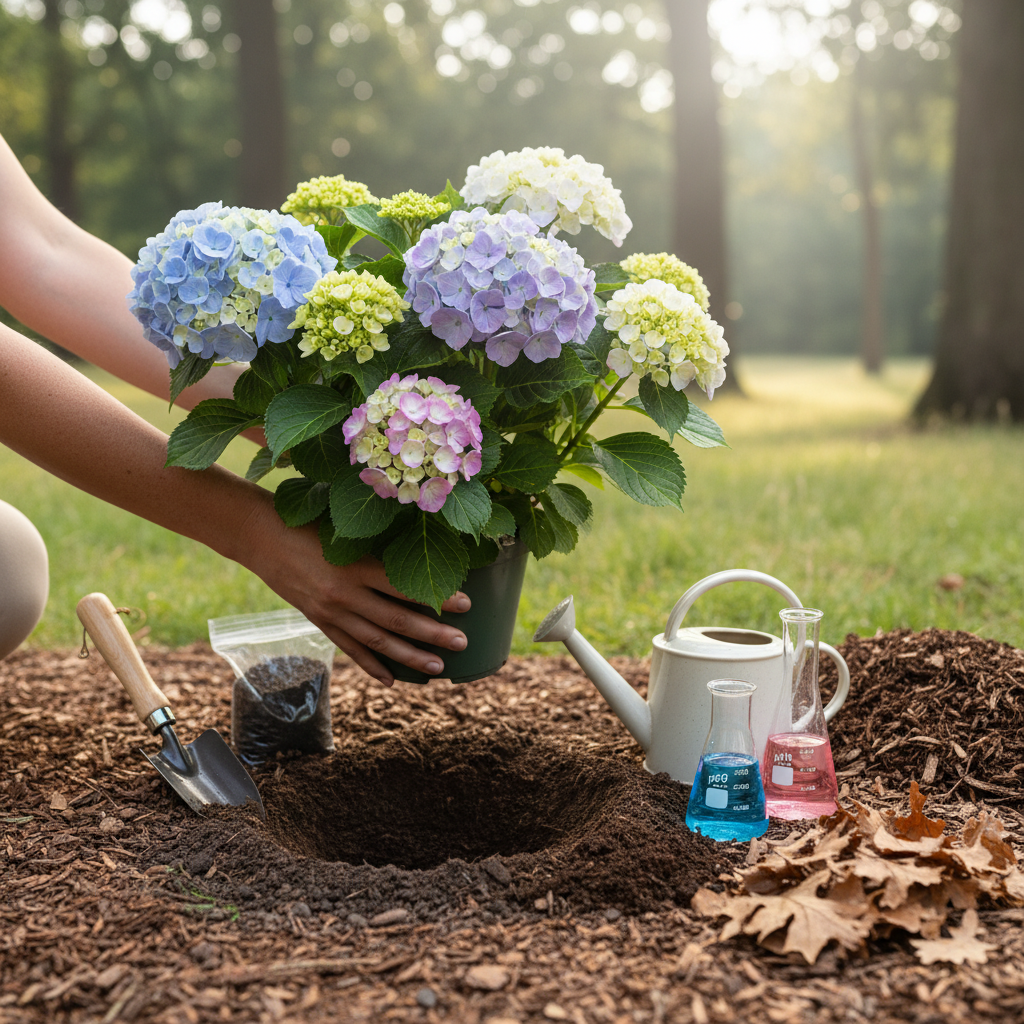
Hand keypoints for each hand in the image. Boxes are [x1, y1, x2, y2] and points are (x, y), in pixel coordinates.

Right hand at [242, 511, 469, 686]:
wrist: (261, 535)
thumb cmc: (309, 524)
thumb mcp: (348, 532)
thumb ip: (379, 549)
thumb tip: (421, 557)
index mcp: (355, 566)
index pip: (405, 588)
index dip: (437, 599)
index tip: (466, 605)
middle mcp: (344, 594)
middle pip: (396, 621)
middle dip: (432, 635)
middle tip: (463, 643)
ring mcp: (330, 612)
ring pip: (377, 641)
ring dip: (409, 658)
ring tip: (438, 668)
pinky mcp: (318, 621)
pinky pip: (350, 649)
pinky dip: (371, 666)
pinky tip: (392, 680)